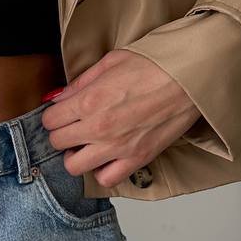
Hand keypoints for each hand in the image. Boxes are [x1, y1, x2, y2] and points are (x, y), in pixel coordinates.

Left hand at [40, 49, 202, 186]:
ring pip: (74, 166)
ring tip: (86, 145)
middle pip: (57, 143)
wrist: (190, 75)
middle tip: (73, 126)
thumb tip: (59, 97)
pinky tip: (107, 157)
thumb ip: (80, 83)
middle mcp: (98, 127)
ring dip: (76, 156)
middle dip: (61, 133)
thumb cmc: (155, 63)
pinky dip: (102, 171)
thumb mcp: (110, 62)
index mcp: (89, 101)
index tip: (62, 113)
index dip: (54, 115)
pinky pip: (107, 179)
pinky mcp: (137, 159)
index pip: (49, 120)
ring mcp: (117, 147)